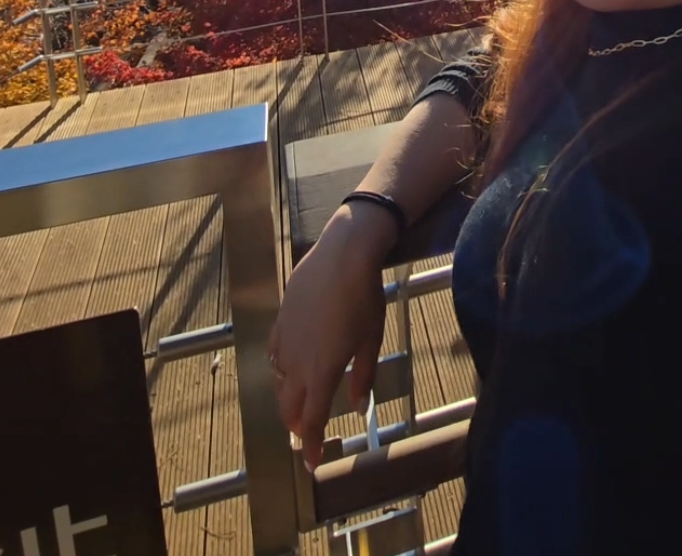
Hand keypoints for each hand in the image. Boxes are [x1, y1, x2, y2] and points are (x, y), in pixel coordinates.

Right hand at [269, 204, 395, 471]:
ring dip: (287, 398)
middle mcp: (297, 361)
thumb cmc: (364, 298)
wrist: (343, 255)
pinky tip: (288, 367)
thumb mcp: (371, 340)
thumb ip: (362, 377)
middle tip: (306, 436)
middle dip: (296, 426)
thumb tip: (356, 407)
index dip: (310, 446)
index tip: (312, 463)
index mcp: (322, 371)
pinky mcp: (280, 319)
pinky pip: (274, 354)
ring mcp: (285, 339)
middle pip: (288, 406)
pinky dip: (280, 369)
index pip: (311, 421)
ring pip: (278, 381)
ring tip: (298, 404)